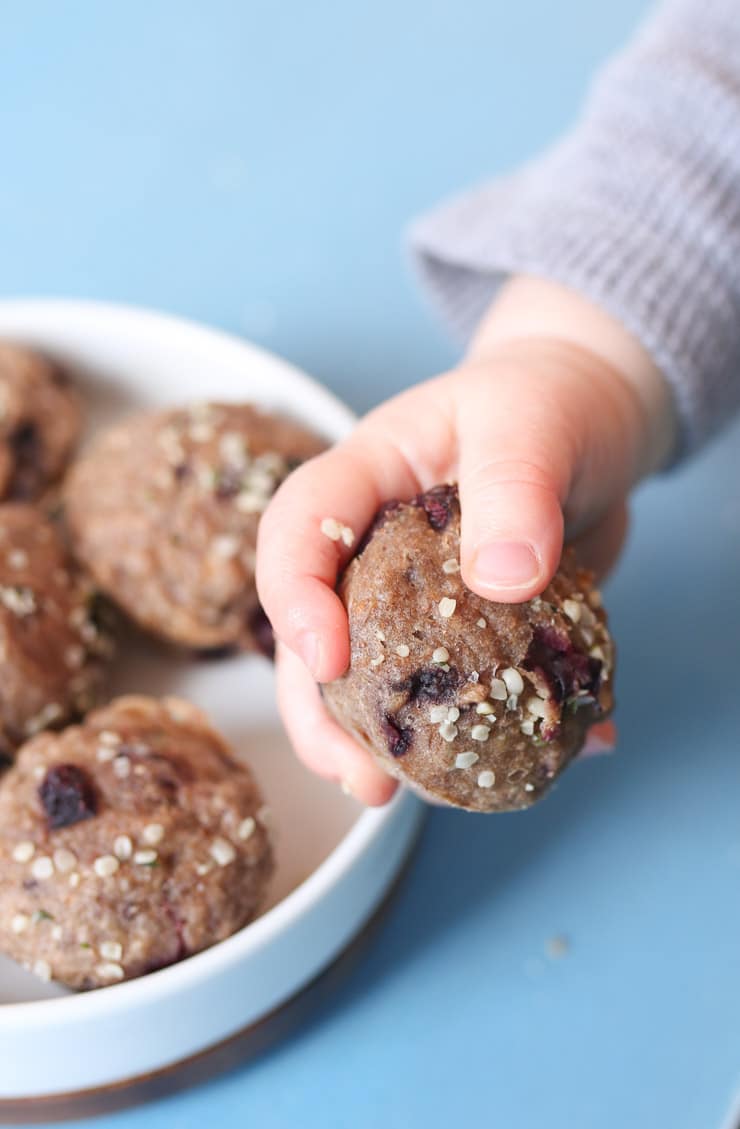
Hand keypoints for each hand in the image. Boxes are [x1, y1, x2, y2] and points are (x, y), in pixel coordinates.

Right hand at [257, 277, 675, 803]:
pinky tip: (547, 757)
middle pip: (315, 632)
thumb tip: (501, 579)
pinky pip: (465, 689)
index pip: (297, 529)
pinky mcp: (472, 631)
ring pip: (376, 679)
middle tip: (361, 779)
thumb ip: (514, 488)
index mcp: (366, 477)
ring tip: (409, 798)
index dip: (293, 597)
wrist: (599, 418)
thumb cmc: (551, 400)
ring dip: (388, 745)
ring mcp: (418, 595)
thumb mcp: (534, 424)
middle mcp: (374, 545)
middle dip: (321, 713)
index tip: (329, 660)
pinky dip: (497, 732)